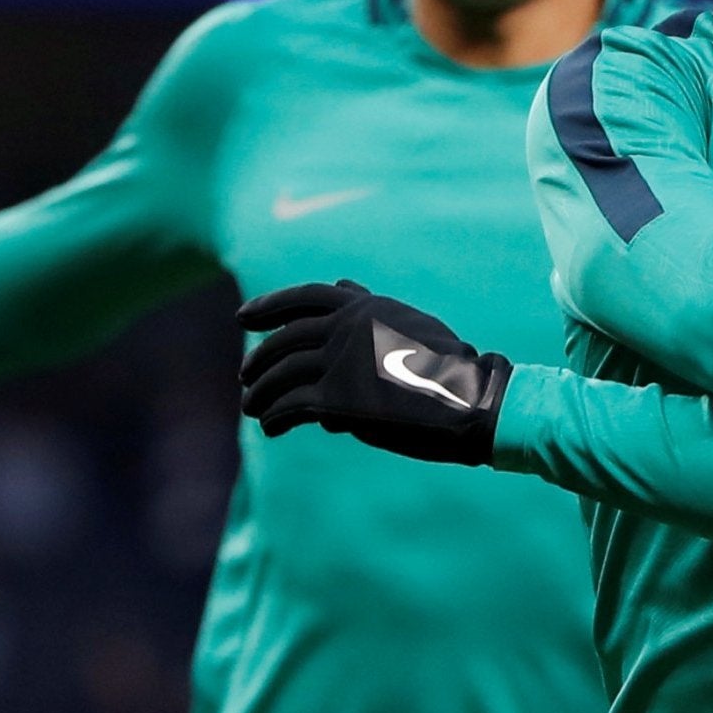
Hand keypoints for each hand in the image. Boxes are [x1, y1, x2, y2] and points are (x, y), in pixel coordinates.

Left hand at [238, 281, 510, 466]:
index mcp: (364, 306)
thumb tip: (342, 285)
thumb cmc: (446, 365)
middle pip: (285, 341)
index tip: (243, 317)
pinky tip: (272, 427)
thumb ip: (369, 305)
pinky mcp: (336, 399)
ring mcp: (339, 362)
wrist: (469, 400)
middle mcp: (346, 327)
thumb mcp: (407, 320)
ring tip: (253, 406)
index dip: (269, 306)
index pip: (303, 297)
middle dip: (259, 358)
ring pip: (281, 375)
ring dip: (261, 392)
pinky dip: (276, 416)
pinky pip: (292, 406)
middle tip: (245, 375)